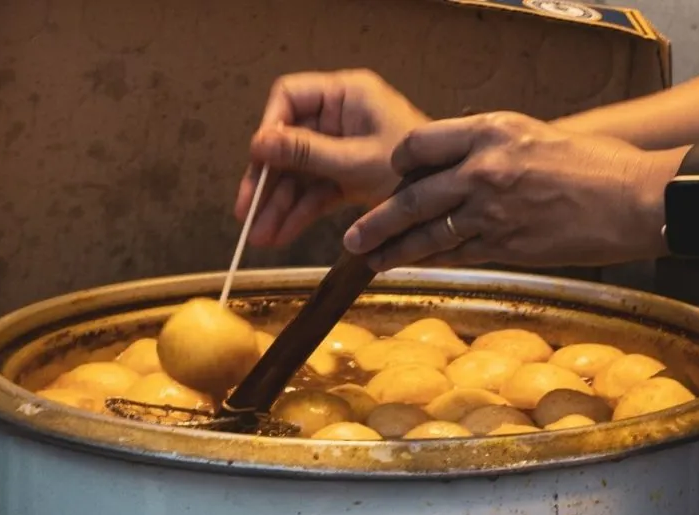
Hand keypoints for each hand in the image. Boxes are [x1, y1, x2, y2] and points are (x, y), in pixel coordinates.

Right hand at [237, 70, 429, 246]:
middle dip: (268, 181)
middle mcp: (340, 116)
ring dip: (279, 204)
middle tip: (247, 212)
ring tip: (262, 235)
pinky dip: (299, 212)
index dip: (269, 128)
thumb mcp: (358, 161)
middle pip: (289, 142)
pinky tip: (281, 233)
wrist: (451, 199)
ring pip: (299, 173)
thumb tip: (259, 144)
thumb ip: (308, 153)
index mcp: (346, 95)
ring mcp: (343, 146)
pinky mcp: (348, 174)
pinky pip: (315, 191)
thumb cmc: (420, 171)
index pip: (289, 97)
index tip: (258, 160)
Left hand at [342, 112, 683, 270]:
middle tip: (353, 236)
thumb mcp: (537, 135)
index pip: (420, 144)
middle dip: (377, 220)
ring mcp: (493, 211)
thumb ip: (493, 147)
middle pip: (412, 196)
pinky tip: (416, 267)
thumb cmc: (597, 166)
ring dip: (394, 250)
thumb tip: (462, 164)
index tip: (392, 175)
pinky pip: (458, 255)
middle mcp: (484, 169)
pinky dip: (434, 262)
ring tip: (370, 259)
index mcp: (491, 131)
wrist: (636, 200)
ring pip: (428, 234)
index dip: (399, 163)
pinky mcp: (508, 246)